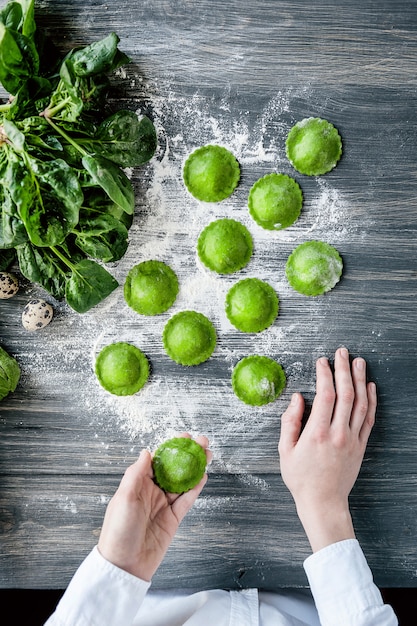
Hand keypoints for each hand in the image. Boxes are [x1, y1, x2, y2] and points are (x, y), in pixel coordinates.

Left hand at [98, 434, 210, 580]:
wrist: (125, 565)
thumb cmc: (118, 532)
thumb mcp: (124, 498)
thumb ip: (136, 473)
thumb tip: (146, 451)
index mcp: (137, 484)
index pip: (157, 460)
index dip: (171, 447)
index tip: (184, 437)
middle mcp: (151, 492)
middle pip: (173, 468)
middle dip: (188, 455)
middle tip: (201, 443)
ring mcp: (163, 505)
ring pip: (183, 481)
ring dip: (195, 468)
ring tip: (208, 455)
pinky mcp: (173, 518)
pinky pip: (187, 500)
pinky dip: (196, 488)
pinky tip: (203, 476)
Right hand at [278, 348, 376, 551]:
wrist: (323, 502)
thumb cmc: (300, 478)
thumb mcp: (285, 450)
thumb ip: (290, 421)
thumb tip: (298, 398)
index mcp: (316, 433)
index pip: (325, 395)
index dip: (324, 374)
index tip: (321, 361)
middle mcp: (337, 433)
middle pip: (345, 393)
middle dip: (343, 369)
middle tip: (342, 352)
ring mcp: (352, 439)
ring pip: (360, 403)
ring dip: (360, 379)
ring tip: (359, 362)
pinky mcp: (361, 446)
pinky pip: (368, 418)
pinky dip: (371, 400)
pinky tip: (370, 387)